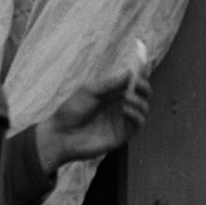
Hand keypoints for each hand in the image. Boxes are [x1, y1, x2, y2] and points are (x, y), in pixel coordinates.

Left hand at [38, 57, 153, 170]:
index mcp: (112, 95)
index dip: (140, 77)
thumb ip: (110, 83)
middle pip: (142, 95)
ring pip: (143, 109)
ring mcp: (122, 121)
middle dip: (144, 87)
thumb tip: (130, 72)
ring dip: (139, 101)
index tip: (142, 69)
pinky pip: (138, 124)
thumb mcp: (89, 91)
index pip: (132, 84)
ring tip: (126, 98)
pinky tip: (125, 109)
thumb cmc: (71, 111)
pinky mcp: (122, 135)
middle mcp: (120, 107)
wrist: (61, 134)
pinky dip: (136, 115)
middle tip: (138, 84)